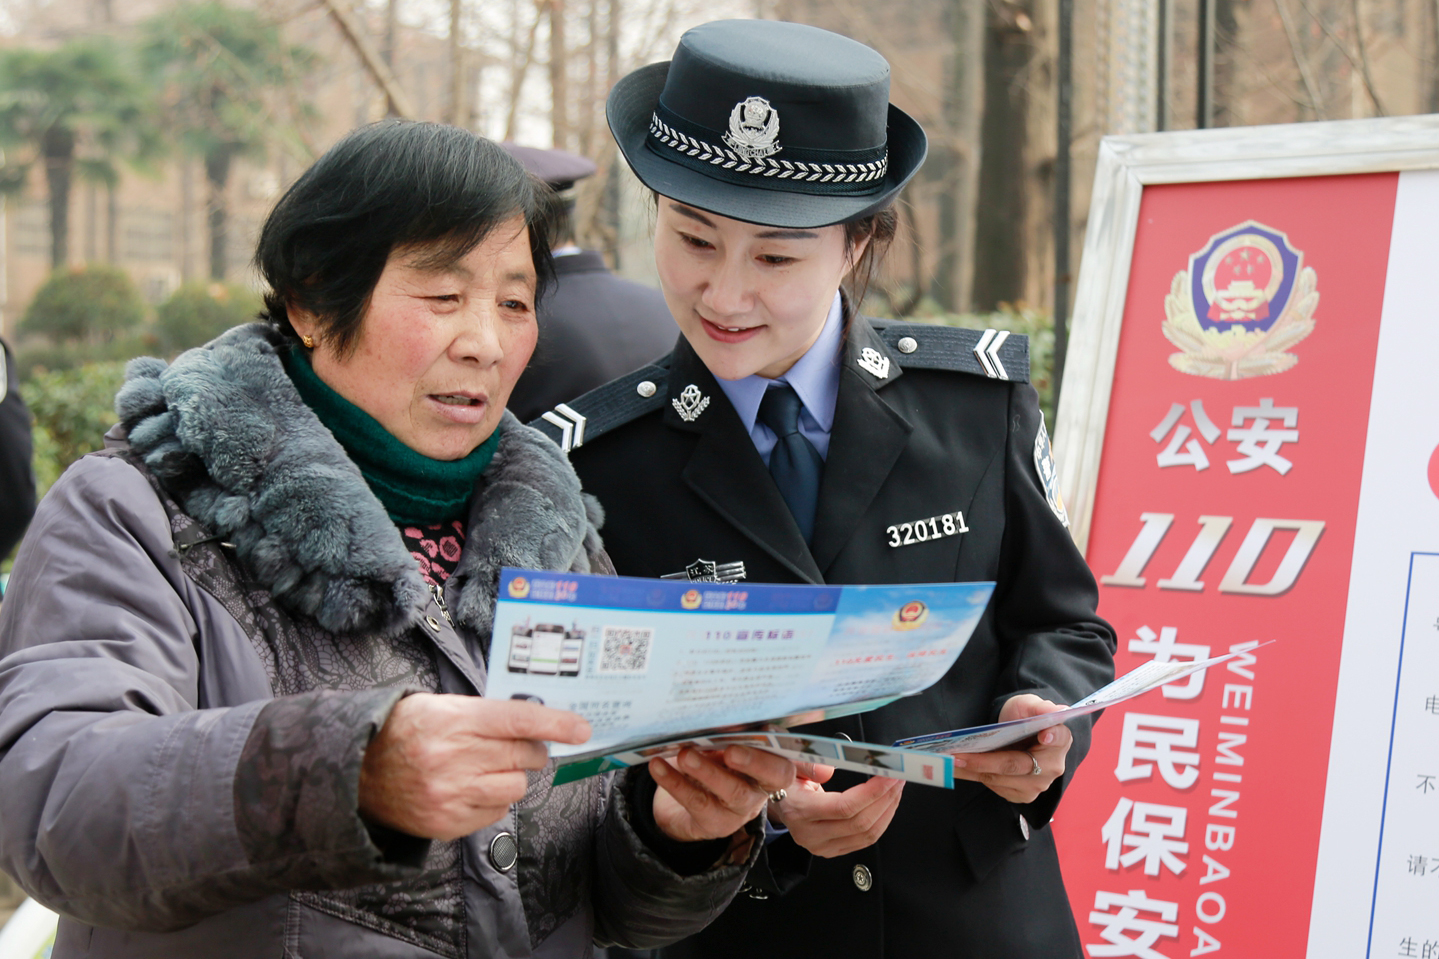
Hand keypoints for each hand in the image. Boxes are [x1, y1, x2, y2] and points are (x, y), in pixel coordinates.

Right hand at [359, 693, 590, 840]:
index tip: (581, 728)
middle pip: (523, 755)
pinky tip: (471, 788)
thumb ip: (483, 713)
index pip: (517, 720)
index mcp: (453, 721)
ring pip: (515, 787)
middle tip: (520, 745)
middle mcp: (454, 759)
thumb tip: (531, 722)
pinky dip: (493, 800)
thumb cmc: (403, 733)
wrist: (355, 775)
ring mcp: (451, 795)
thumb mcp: (438, 706)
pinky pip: (497, 812)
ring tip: (487, 768)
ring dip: (512, 776)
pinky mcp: (448, 823)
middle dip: (531, 749)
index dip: (555, 723)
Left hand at [649, 745, 794, 843]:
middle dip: (753, 761)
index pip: (784, 760)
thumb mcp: (722, 747)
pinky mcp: (713, 823)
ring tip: (685, 755)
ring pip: (731, 792)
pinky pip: (696, 801)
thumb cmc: (713, 763)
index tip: (764, 732)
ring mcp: (739, 810)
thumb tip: (715, 712)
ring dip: (708, 771)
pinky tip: (658, 766)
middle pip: (768, 778)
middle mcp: (760, 789)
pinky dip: (674, 781)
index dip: (777, 748)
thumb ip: (727, 733)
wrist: (690, 802)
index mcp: (768, 767)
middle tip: (731, 749)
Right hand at [767, 762, 903, 857]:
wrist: (778, 804)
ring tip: (896, 788)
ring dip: (888, 810)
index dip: (872, 792)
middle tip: (898, 778)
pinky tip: (888, 803)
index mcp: (800, 812)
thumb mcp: (790, 765)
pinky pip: (865, 840)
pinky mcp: (833, 850)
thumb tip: (829, 769)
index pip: (844, 807)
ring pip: (867, 834)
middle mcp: (811, 834)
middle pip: (860, 822)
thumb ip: (809, 765)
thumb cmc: (786, 782)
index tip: (889, 775)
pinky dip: (882, 821)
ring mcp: (823, 847)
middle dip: (885, 798)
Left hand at [948, 694, 1071, 803]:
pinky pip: (994, 787)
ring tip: (948, 762)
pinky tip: (956, 769)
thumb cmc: (1024, 717)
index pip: (1058, 739)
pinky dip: (973, 777)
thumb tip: (1057, 709)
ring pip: (1000, 779)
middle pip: (1016, 765)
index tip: (1044, 735)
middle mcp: (1052, 767)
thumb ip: (1040, 707)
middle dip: (984, 761)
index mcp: (1060, 740)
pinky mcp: (1020, 795)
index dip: (1052, 737)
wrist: (1017, 734)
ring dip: (972, 771)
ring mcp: (1036, 785)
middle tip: (957, 755)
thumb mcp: (1028, 705)